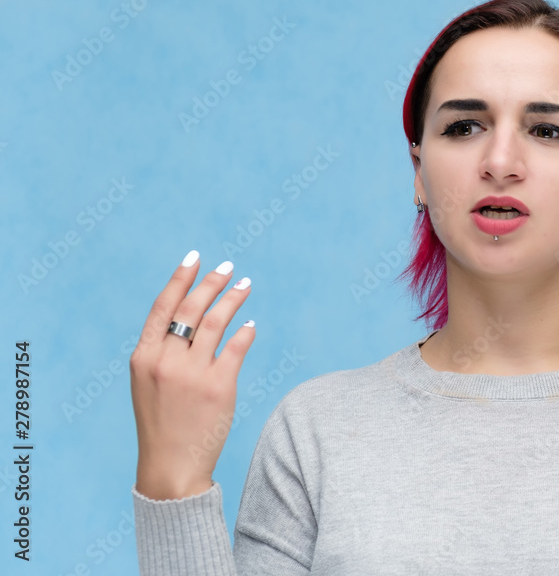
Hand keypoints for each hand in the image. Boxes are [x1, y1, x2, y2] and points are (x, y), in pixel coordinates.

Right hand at [130, 251, 254, 499]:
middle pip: (192, 308)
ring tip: (245, 284)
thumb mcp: (148, 382)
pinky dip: (245, 331)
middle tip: (228, 267)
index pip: (163, 307)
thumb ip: (162, 351)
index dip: (180, 279)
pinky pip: (237, 347)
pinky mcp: (219, 386)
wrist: (171, 465)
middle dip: (212, 283)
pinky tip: (251, 324)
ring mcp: (192, 373)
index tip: (195, 257)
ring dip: (232, 298)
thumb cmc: (161, 422)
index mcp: (143, 357)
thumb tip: (191, 316)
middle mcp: (166, 361)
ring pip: (216, 321)